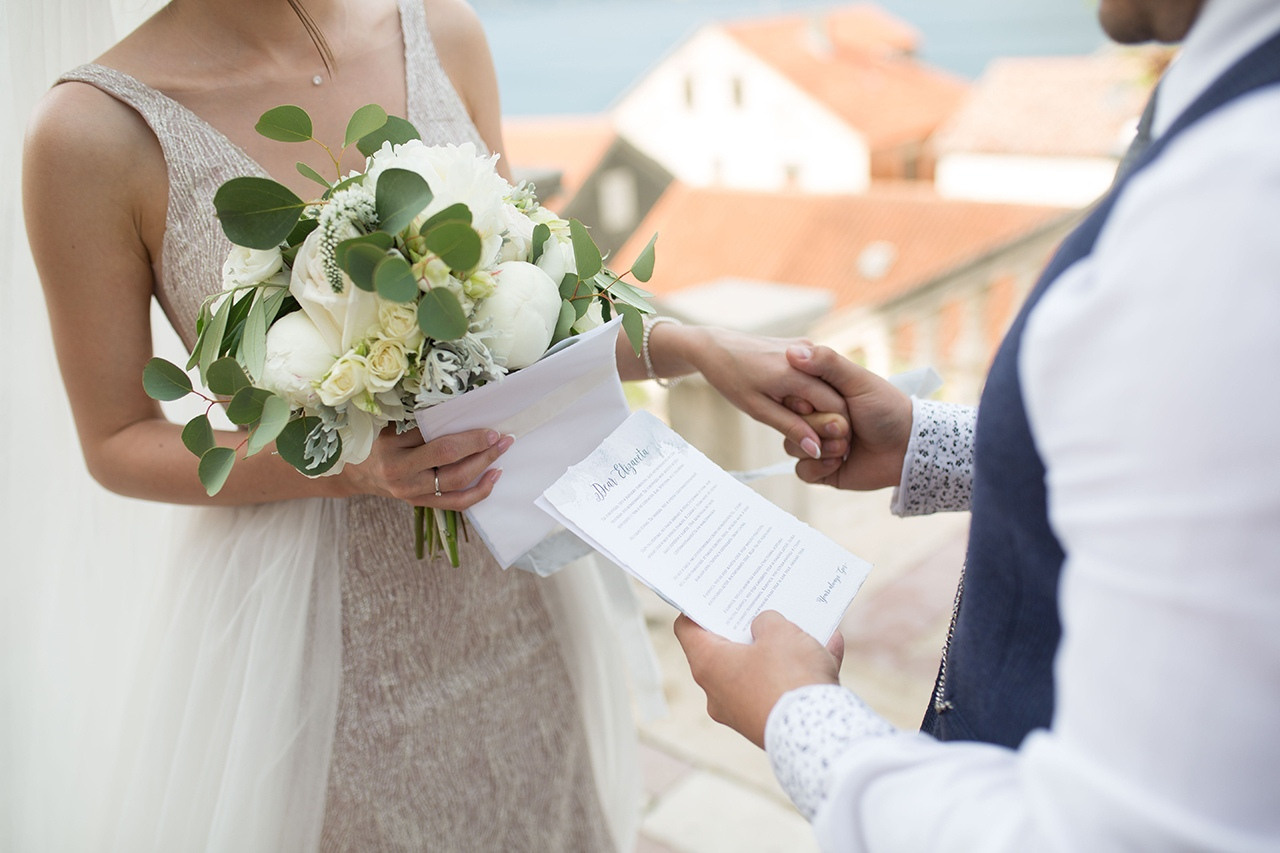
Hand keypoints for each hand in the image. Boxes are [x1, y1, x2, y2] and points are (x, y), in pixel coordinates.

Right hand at [339, 427, 512, 508]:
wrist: (355, 473)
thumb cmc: (375, 441)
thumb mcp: (390, 427)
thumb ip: (419, 423)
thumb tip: (461, 413)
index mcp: (394, 455)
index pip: (439, 448)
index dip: (469, 440)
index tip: (489, 430)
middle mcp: (404, 479)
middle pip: (452, 469)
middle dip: (482, 454)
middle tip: (503, 439)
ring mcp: (413, 495)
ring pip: (457, 488)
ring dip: (484, 471)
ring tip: (502, 455)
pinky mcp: (421, 504)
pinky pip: (455, 503)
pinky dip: (477, 492)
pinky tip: (492, 478)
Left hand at [674, 611, 843, 748]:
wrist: (820, 736)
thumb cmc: (789, 677)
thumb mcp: (779, 631)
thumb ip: (767, 620)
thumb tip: (766, 626)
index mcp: (709, 666)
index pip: (688, 630)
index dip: (698, 607)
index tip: (713, 594)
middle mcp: (719, 692)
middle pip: (727, 651)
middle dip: (748, 627)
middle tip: (761, 604)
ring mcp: (744, 711)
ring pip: (761, 670)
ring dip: (783, 649)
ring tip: (805, 625)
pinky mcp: (771, 723)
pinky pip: (785, 689)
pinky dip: (804, 670)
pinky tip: (831, 647)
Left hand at [679, 327, 850, 458]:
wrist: (714, 347)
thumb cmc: (731, 378)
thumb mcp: (757, 409)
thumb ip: (790, 427)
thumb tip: (815, 450)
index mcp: (795, 372)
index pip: (836, 406)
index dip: (833, 428)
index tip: (822, 442)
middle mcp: (807, 354)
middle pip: (834, 394)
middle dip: (824, 416)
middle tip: (803, 430)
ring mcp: (806, 346)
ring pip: (826, 383)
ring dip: (815, 402)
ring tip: (788, 408)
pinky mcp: (802, 345)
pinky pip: (816, 373)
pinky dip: (809, 388)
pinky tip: (787, 395)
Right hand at [782, 346, 912, 491]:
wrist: (908, 449)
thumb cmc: (887, 409)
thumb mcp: (858, 380)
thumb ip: (827, 363)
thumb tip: (791, 351)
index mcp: (820, 395)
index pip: (790, 397)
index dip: (804, 404)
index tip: (824, 404)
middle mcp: (815, 418)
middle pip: (790, 423)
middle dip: (820, 427)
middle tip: (846, 428)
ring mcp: (817, 444)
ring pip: (792, 447)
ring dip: (821, 449)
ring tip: (846, 448)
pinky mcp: (822, 470)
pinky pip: (802, 471)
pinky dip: (819, 468)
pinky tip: (839, 463)